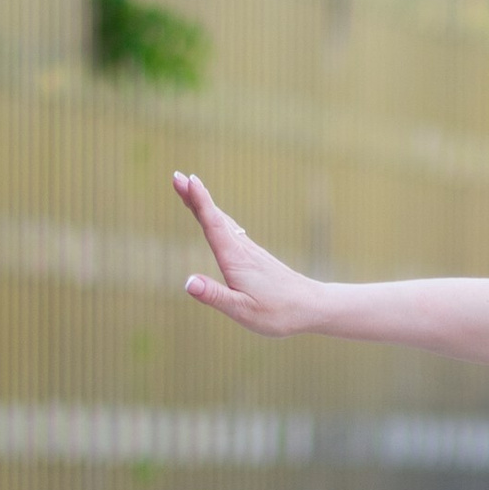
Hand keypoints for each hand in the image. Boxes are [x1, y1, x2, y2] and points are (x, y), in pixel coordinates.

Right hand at [174, 171, 321, 336]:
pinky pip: (231, 230)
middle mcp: (242, 250)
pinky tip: (215, 218)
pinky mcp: (255, 257)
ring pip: (223, 222)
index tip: (185, 179)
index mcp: (235, 260)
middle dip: (195, 196)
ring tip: (188, 189)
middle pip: (215, 217)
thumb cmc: (279, 313)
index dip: (198, 201)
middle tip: (176, 176)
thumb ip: (215, 296)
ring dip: (204, 205)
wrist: (312, 307)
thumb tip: (188, 282)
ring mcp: (250, 251)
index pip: (213, 224)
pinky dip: (216, 218)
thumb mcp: (243, 311)